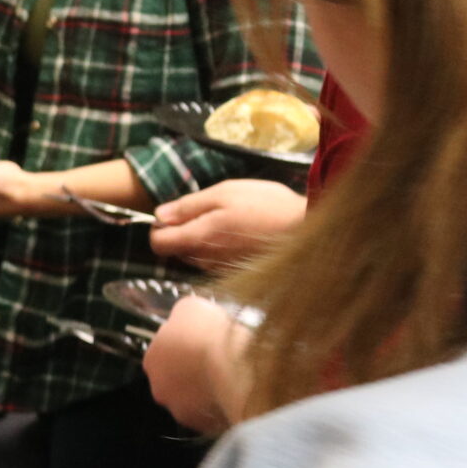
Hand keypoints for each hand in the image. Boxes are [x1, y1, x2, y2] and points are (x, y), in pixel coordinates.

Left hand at [142, 293, 251, 434]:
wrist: (233, 367)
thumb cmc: (210, 333)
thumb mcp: (193, 308)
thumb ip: (185, 316)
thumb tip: (188, 318)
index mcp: (152, 358)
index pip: (164, 354)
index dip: (184, 349)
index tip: (202, 345)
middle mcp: (160, 388)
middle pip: (176, 381)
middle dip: (192, 375)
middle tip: (217, 365)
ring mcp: (181, 411)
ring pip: (194, 402)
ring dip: (207, 394)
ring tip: (231, 383)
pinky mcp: (204, 428)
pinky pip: (213, 418)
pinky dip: (222, 410)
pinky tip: (238, 398)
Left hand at [151, 179, 307, 271]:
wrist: (309, 230)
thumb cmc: (267, 207)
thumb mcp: (225, 193)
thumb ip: (188, 206)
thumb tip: (159, 215)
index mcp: (199, 239)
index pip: (157, 244)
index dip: (158, 227)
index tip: (172, 214)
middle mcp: (206, 261)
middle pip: (175, 251)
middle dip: (180, 232)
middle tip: (204, 212)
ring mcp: (223, 270)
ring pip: (195, 257)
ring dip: (201, 240)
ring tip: (226, 220)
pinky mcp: (238, 273)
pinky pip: (215, 262)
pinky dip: (218, 248)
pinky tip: (239, 233)